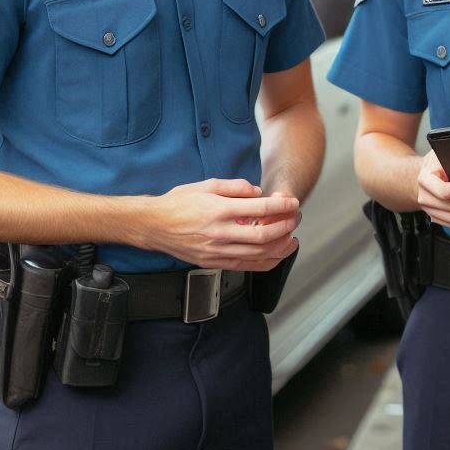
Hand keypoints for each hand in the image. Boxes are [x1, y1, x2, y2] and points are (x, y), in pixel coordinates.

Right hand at [150, 178, 300, 270]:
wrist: (154, 226)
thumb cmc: (179, 203)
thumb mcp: (206, 184)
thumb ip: (235, 187)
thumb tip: (258, 192)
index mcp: (218, 210)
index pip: (259, 208)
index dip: (281, 206)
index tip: (293, 203)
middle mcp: (219, 233)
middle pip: (263, 235)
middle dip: (286, 227)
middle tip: (296, 218)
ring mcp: (216, 251)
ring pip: (258, 254)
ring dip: (280, 246)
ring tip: (293, 237)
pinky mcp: (214, 262)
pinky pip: (246, 265)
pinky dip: (266, 262)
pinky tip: (277, 254)